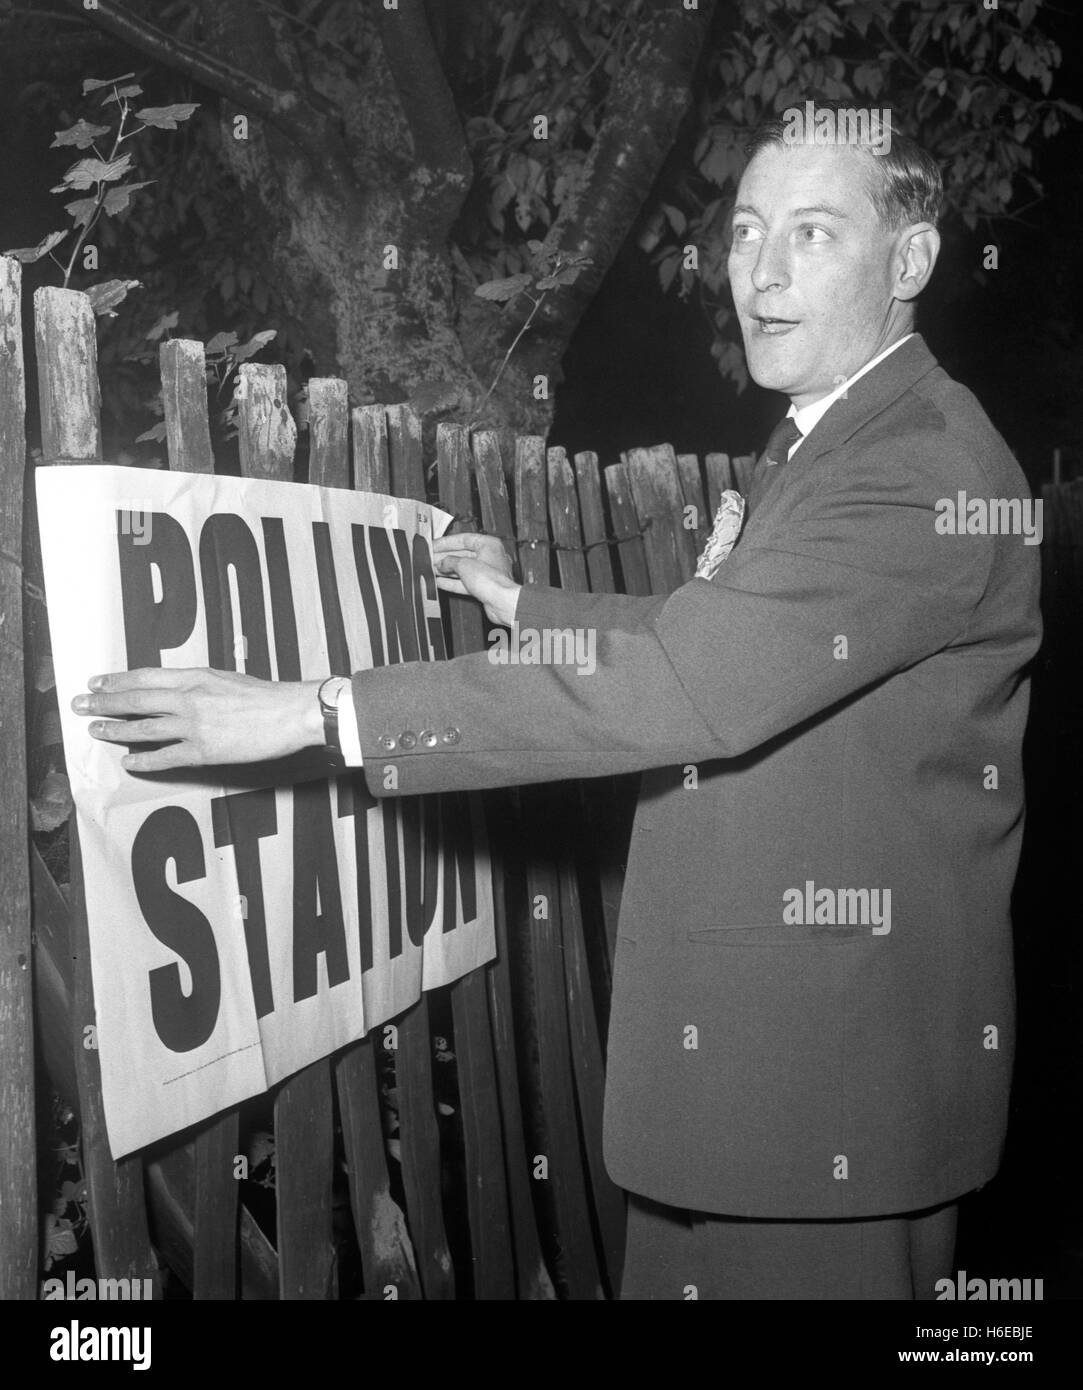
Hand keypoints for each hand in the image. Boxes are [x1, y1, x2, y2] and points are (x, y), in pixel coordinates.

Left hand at [71, 668, 326, 772]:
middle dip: (103, 702)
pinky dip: (144, 761)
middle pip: (135, 699)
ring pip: (143, 728)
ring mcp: (194, 725)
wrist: (291, 713)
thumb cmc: (266, 696)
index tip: (97, 683)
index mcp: (195, 677)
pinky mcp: (204, 751)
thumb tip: (176, 691)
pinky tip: (129, 763)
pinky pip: (165, 757)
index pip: (145, 676)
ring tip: (96, 730)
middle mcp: (188, 698)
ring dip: (115, 730)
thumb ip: (198, 684)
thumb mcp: (226, 678)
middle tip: (80, 704)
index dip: (116, 680)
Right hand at [433, 532, 520, 627]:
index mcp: (489, 544)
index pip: (464, 539)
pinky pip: (465, 582)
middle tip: (430, 558)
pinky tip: (440, 582)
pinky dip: (452, 582)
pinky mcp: (483, 587)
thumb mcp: (464, 565)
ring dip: (447, 570)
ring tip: (432, 570)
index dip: (447, 542)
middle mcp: (490, 557)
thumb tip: (441, 563)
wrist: (502, 603)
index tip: (434, 545)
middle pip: (463, 554)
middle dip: (445, 557)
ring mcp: (487, 573)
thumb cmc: (492, 581)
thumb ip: (449, 561)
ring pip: (463, 569)